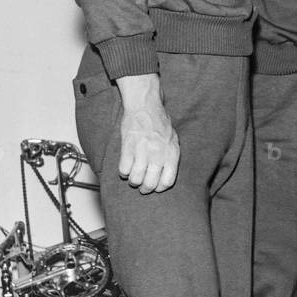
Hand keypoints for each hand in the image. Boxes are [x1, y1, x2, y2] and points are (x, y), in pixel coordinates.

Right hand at [115, 74, 179, 193]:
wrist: (145, 106)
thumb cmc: (160, 122)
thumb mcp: (173, 139)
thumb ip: (171, 156)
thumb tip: (167, 173)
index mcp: (171, 153)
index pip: (167, 182)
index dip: (160, 188)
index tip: (156, 187)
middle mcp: (158, 154)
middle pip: (150, 184)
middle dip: (145, 189)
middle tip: (142, 187)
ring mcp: (143, 151)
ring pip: (135, 179)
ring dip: (133, 181)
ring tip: (133, 177)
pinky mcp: (128, 147)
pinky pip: (123, 169)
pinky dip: (123, 172)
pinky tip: (126, 167)